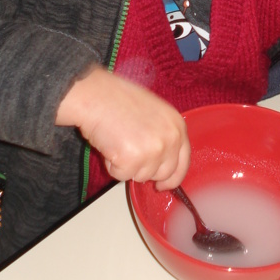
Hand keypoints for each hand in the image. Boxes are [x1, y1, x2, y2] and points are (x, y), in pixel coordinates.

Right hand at [56, 67, 190, 188]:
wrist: (96, 95)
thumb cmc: (118, 99)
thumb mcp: (154, 112)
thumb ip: (162, 134)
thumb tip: (160, 160)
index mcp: (177, 126)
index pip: (183, 162)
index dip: (173, 176)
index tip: (163, 184)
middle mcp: (170, 140)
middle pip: (163, 173)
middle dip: (144, 169)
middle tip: (128, 152)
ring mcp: (153, 151)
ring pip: (141, 176)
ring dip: (126, 165)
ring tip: (117, 140)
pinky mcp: (132, 160)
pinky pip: (121, 175)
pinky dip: (112, 165)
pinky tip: (109, 145)